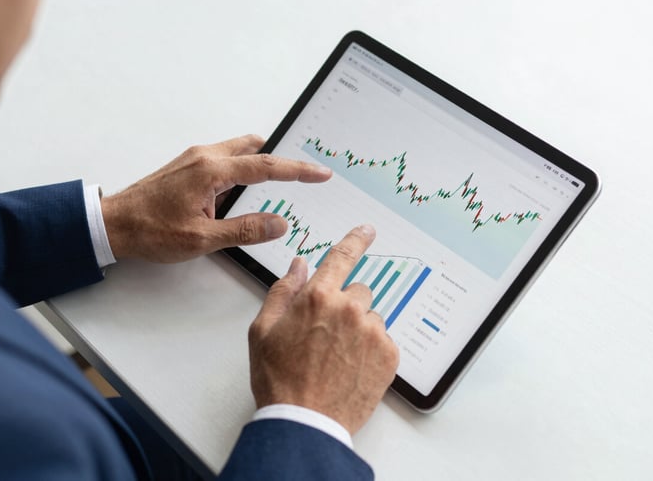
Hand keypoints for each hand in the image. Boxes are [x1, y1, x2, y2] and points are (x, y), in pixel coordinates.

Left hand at [100, 134, 331, 261]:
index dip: (298, 171)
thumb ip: (245, 230)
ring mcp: (194, 158)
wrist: (112, 224)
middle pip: (255, 148)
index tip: (320, 173)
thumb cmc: (150, 231)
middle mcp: (204, 156)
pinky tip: (242, 194)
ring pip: (239, 151)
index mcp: (211, 171)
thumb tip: (278, 223)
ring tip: (276, 188)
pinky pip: (225, 160)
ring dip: (259, 165)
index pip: (266, 167)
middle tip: (303, 175)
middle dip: (282, 161)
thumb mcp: (202, 238)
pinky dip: (242, 170)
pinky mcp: (188, 166)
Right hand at [248, 225, 399, 434]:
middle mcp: (350, 309)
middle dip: (344, 306)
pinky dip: (371, 350)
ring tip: (337, 358)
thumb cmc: (279, 379)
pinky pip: (383, 341)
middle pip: (357, 292)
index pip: (342, 257)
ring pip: (371, 318)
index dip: (356, 240)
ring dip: (358, 329)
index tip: (367, 230)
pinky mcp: (389, 355)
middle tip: (327, 335)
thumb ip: (283, 291)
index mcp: (318, 297)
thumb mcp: (263, 330)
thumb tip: (300, 266)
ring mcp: (373, 332)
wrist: (305, 422)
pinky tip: (351, 368)